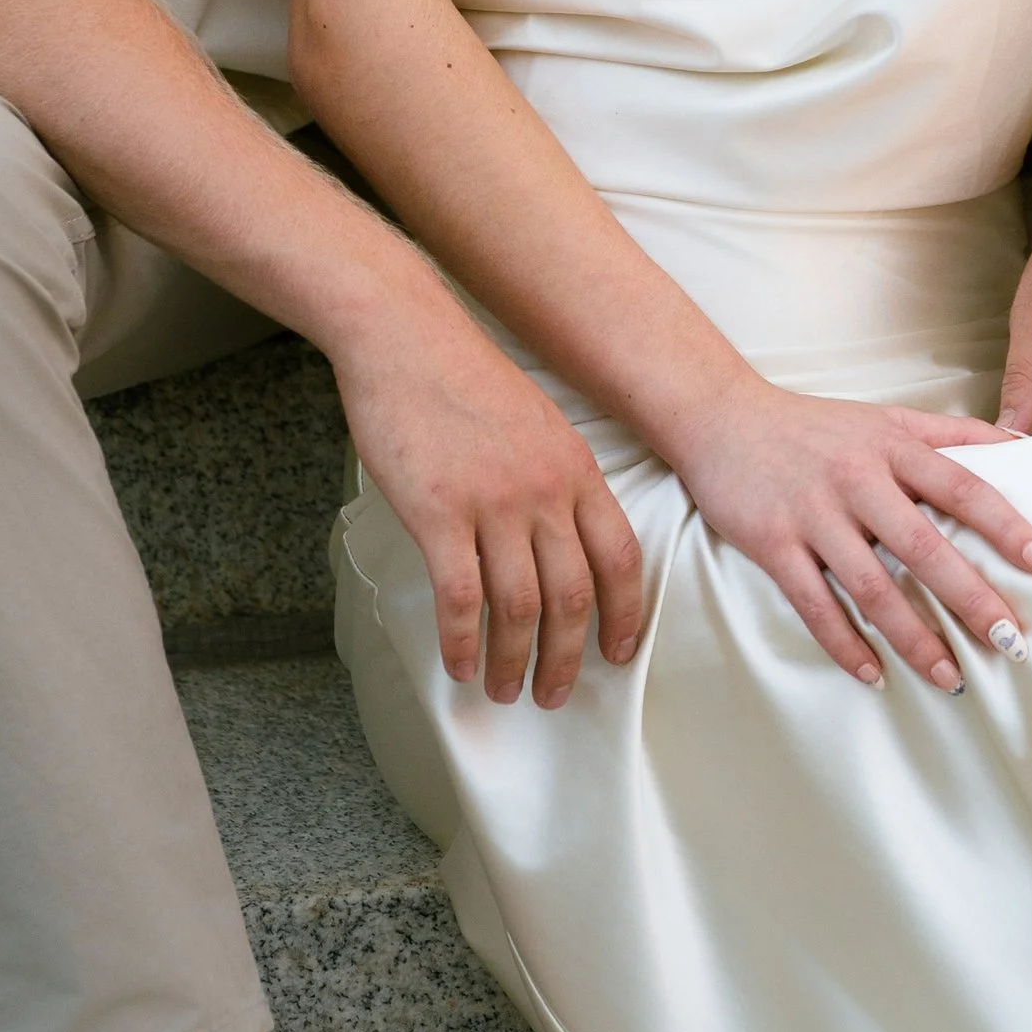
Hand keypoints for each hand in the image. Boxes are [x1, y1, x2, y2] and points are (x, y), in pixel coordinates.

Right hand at [329, 270, 642, 708]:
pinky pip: (460, 597)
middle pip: (574, 595)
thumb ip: (557, 478)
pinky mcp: (439, 512)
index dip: (625, 614)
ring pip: (519, 606)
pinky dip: (462, 641)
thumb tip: (558, 540)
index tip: (617, 653)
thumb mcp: (538, 424)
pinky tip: (457, 666)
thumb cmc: (464, 378)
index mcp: (577, 468)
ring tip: (504, 690)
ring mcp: (493, 502)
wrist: (406, 336)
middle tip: (555, 695)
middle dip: (568, 656)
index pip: (621, 557)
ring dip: (514, 660)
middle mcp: (545, 490)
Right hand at [673, 379, 1031, 691]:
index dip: (1007, 527)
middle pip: (925, 548)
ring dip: (915, 639)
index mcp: (893, 449)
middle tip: (1013, 644)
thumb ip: (953, 433)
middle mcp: (858, 481)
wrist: (723, 418)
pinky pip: (814, 605)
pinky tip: (875, 676)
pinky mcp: (773, 544)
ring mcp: (814, 515)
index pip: (963, 488)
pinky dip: (846, 644)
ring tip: (951, 679)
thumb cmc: (815, 426)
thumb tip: (1025, 445)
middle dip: (972, 600)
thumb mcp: (887, 417)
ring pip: (872, 588)